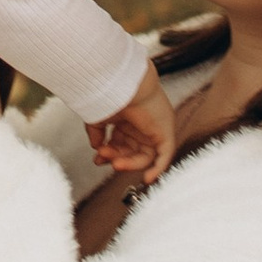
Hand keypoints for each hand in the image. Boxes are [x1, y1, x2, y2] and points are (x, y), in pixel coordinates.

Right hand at [85, 66, 177, 184]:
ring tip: (115, 163)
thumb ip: (96, 132)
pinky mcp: (165, 133)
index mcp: (129, 119)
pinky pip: (164, 156)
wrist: (124, 83)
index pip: (121, 143)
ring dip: (128, 163)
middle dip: (116, 157)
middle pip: (131, 151)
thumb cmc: (113, 92)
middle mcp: (143, 125)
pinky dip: (157, 169)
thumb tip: (96, 146)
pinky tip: (147, 178)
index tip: (98, 157)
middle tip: (103, 159)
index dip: (109, 153)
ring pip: (144, 156)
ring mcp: (155, 129)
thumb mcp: (99, 116)